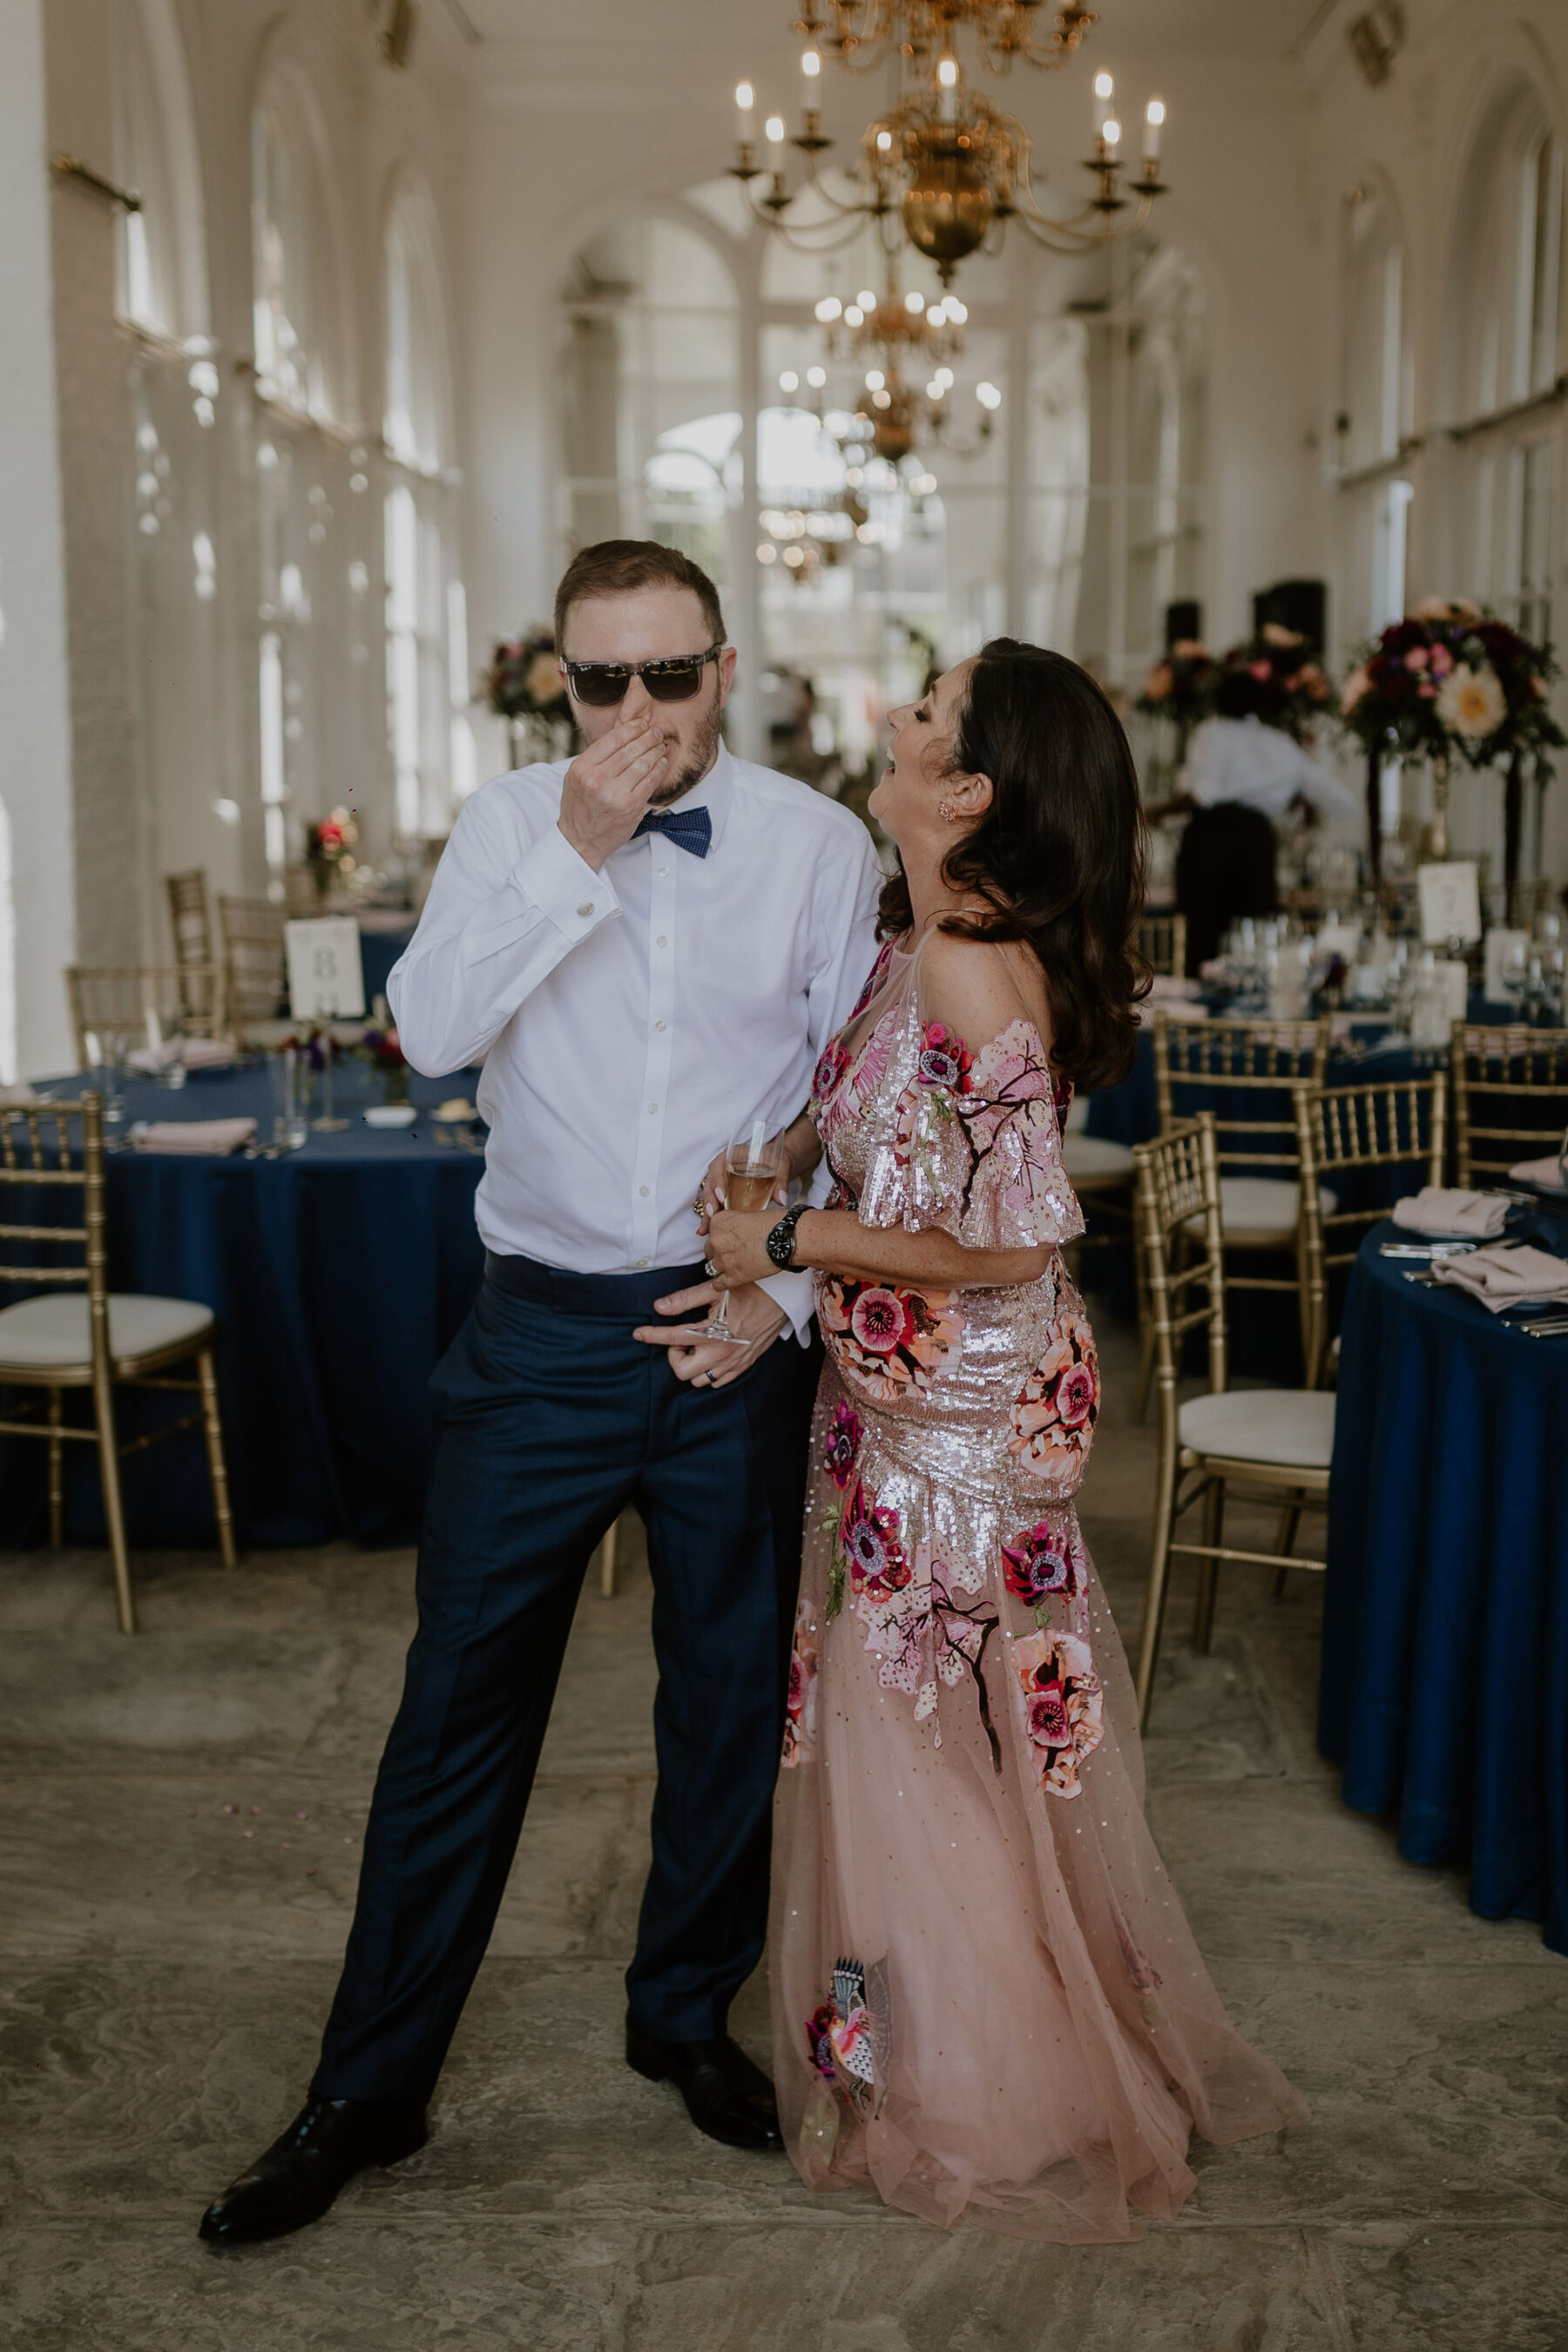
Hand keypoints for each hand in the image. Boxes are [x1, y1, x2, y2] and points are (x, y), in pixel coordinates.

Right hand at [557, 717, 671, 869]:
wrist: (580, 840)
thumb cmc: (580, 807)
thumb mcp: (577, 777)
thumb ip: (595, 758)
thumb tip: (623, 736)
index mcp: (582, 768)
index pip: (612, 739)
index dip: (631, 728)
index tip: (641, 724)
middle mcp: (597, 779)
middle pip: (630, 749)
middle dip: (648, 737)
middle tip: (657, 732)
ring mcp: (615, 794)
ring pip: (643, 763)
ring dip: (656, 751)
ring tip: (661, 746)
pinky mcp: (631, 806)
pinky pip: (650, 781)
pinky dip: (659, 769)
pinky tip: (662, 763)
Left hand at [632, 1281, 786, 1389]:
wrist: (783, 1298)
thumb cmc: (749, 1289)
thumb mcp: (715, 1290)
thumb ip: (684, 1300)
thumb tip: (658, 1307)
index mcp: (711, 1333)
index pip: (671, 1339)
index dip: (650, 1336)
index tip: (637, 1333)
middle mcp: (721, 1353)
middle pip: (682, 1372)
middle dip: (675, 1356)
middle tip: (680, 1339)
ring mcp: (733, 1363)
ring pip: (699, 1379)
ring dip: (692, 1363)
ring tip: (697, 1344)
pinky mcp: (744, 1365)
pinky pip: (718, 1380)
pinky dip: (708, 1370)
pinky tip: (711, 1351)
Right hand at [693, 1144, 789, 1233]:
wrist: (780, 1164)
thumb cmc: (777, 1159)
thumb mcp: (781, 1166)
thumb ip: (781, 1180)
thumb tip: (782, 1199)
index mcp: (732, 1155)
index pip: (719, 1166)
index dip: (718, 1180)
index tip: (722, 1195)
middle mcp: (724, 1168)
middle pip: (711, 1183)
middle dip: (710, 1200)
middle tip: (713, 1213)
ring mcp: (723, 1182)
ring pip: (711, 1197)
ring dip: (708, 1213)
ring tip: (706, 1229)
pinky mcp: (726, 1195)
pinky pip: (716, 1205)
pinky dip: (711, 1218)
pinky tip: (705, 1231)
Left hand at [705, 1207, 779, 1288]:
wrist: (787, 1239)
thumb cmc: (775, 1224)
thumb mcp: (749, 1214)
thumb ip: (736, 1222)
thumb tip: (736, 1228)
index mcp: (719, 1221)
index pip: (711, 1232)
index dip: (721, 1237)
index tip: (728, 1240)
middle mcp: (716, 1240)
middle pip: (709, 1250)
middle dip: (719, 1252)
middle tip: (732, 1253)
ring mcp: (723, 1260)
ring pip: (711, 1267)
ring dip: (720, 1268)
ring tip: (731, 1267)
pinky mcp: (732, 1277)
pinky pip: (718, 1284)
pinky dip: (721, 1284)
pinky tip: (726, 1281)